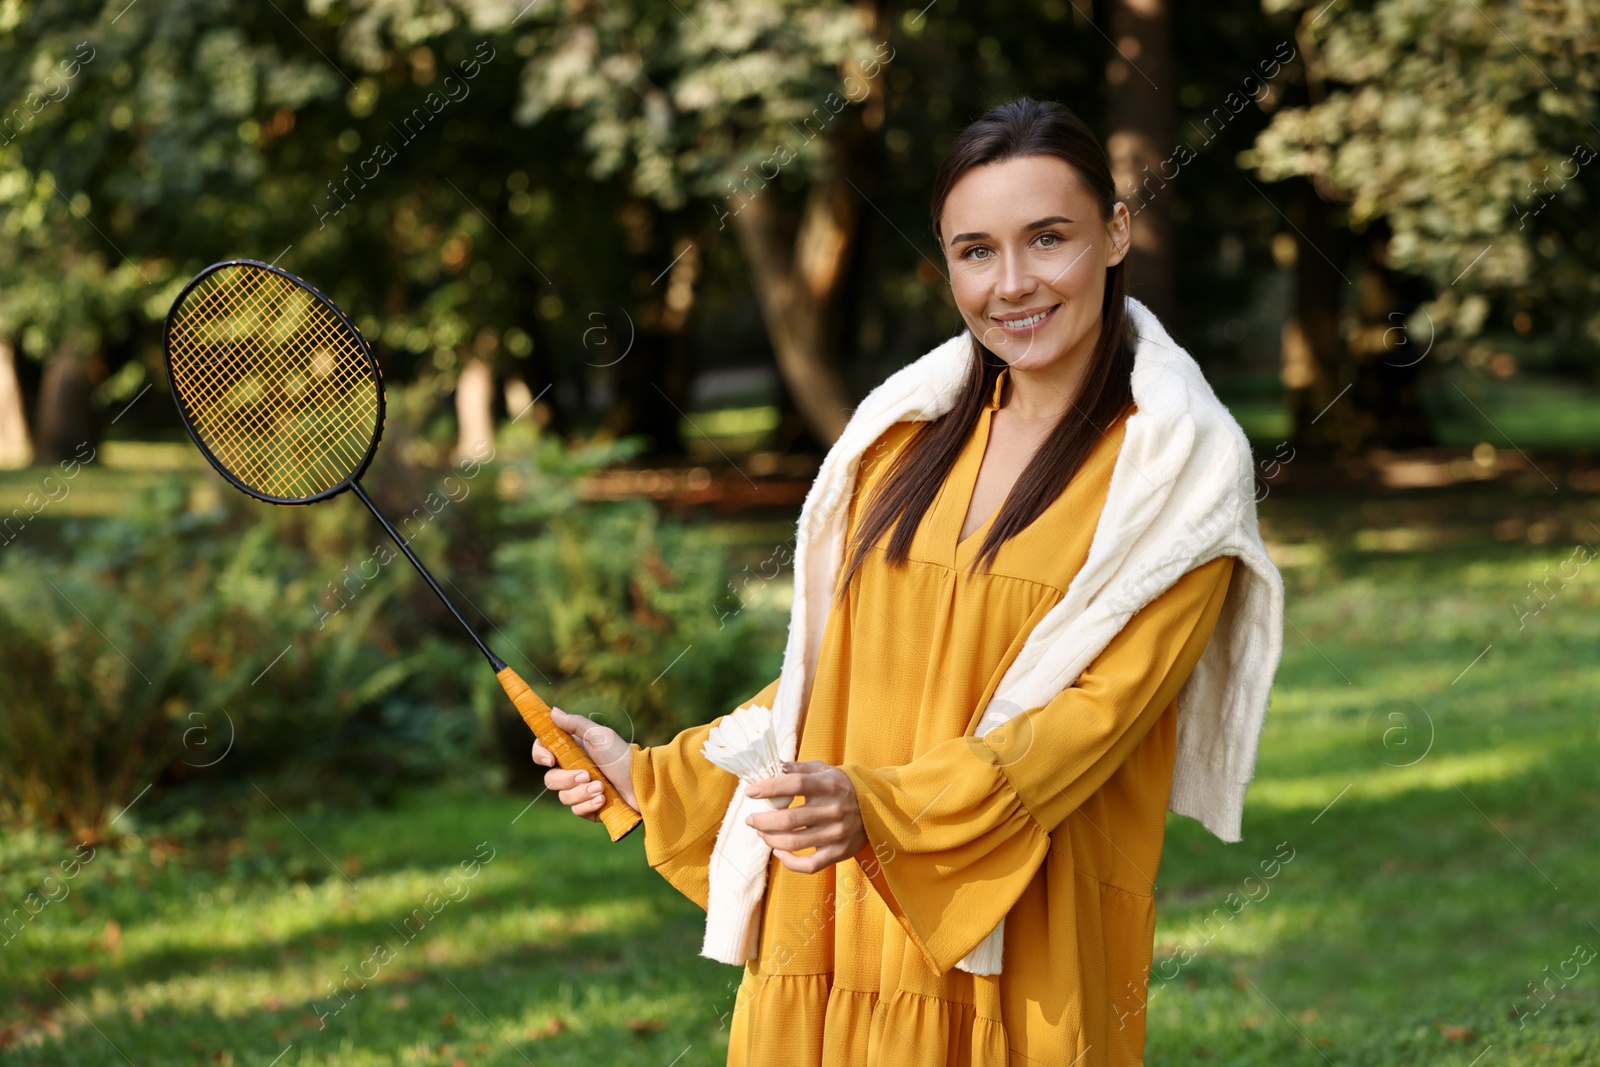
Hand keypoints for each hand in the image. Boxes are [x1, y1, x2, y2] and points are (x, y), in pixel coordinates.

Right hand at [531, 707, 638, 818]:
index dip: (540, 755)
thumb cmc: (622, 755)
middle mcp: (573, 770)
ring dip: (583, 793)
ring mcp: (581, 790)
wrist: (644, 782)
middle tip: (587, 775)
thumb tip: (552, 712)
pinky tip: (603, 800)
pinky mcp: (589, 807)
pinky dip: (589, 805)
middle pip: (551, 779)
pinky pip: (577, 810)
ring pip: (564, 797)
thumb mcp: (600, 735)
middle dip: (567, 779)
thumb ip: (575, 724)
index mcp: (572, 751)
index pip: (543, 751)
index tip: (550, 760)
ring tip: (602, 788)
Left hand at [744, 760, 867, 873]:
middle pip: (789, 819)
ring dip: (770, 839)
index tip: (750, 792)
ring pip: (794, 842)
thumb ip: (798, 768)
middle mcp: (833, 810)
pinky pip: (809, 865)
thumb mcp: (824, 770)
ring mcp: (836, 834)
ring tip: (761, 833)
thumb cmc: (841, 786)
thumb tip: (772, 766)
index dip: (769, 788)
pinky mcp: (839, 852)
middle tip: (750, 820)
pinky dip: (789, 862)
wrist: (877, 807)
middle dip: (762, 821)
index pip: (794, 785)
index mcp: (828, 785)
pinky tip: (779, 852)